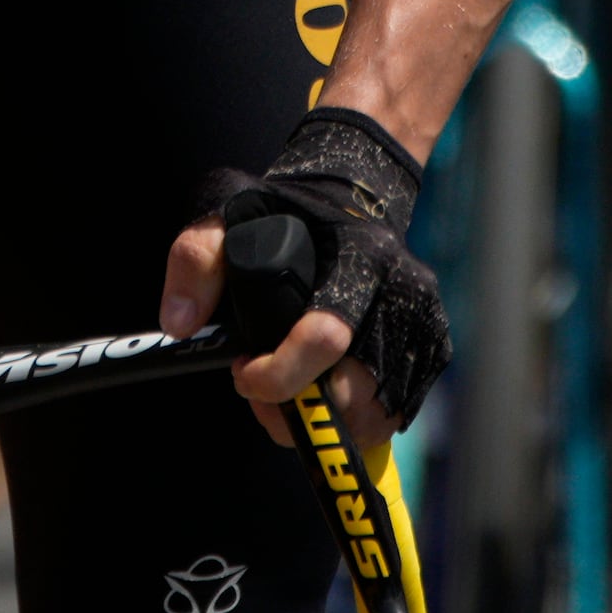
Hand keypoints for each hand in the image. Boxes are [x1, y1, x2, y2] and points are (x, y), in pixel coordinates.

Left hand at [158, 111, 449, 446]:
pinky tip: (321, 388)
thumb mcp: (229, 213)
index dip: (278, 375)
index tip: (242, 372)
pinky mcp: (433, 347)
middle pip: (352, 393)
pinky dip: (353, 418)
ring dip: (324, 420)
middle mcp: (403, 293)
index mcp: (360, 258)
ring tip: (289, 388)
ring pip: (374, 416)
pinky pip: (393, 414)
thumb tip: (179, 324)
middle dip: (297, 409)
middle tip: (260, 388)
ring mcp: (423, 324)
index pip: (326, 337)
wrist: (360, 193)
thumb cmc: (291, 210)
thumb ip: (195, 261)